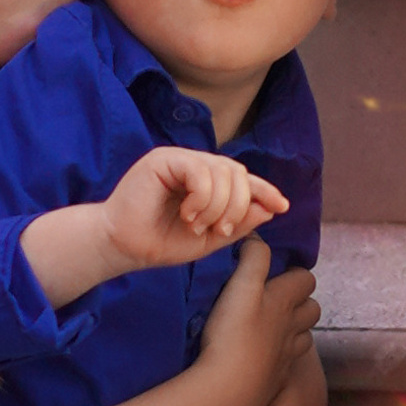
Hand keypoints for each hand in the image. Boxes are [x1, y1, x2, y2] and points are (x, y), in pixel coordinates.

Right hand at [100, 147, 288, 272]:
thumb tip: (269, 207)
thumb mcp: (209, 238)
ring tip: (198, 226)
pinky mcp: (163, 158)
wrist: (123, 247)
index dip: (264, 189)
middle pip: (237, 172)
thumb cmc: (160, 242)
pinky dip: (202, 197)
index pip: (242, 178)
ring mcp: (178, 159)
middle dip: (238, 204)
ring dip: (218, 205)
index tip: (281, 206)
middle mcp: (194, 165)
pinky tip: (188, 214)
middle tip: (221, 230)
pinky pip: (200, 170)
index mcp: (206, 182)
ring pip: (221, 171)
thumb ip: (238, 224)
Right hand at [192, 241, 318, 405]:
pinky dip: (281, 356)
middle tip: (277, 299)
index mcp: (285, 301)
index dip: (295, 274)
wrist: (229, 386)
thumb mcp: (241, 286)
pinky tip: (264, 356)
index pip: (306, 279)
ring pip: (304, 337)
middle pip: (312, 309)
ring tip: (274, 327)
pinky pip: (288, 363)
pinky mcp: (276, 379)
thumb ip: (253, 257)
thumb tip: (256, 236)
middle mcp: (292, 327)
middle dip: (301, 302)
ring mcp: (287, 356)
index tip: (277, 273)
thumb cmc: (233, 332)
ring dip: (294, 329)